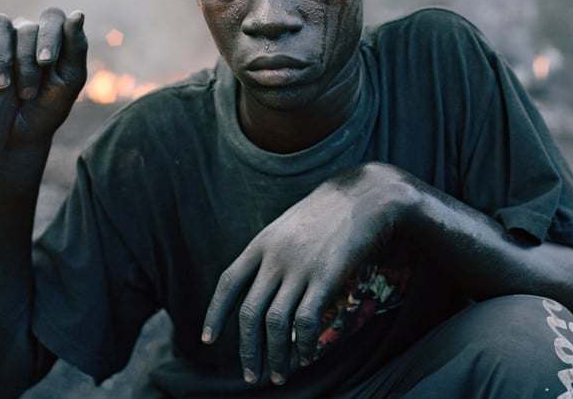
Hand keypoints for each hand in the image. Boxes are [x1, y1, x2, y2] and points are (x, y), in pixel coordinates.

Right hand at [0, 7, 87, 148]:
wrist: (21, 133)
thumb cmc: (50, 105)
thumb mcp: (70, 81)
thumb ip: (77, 47)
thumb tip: (78, 14)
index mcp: (53, 34)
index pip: (52, 17)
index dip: (48, 36)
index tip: (45, 63)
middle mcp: (27, 30)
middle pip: (25, 27)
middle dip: (26, 61)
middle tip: (28, 93)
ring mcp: (2, 37)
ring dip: (1, 57)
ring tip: (4, 87)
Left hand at [201, 163, 412, 385]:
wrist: (366, 195)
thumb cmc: (329, 212)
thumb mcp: (289, 225)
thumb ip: (273, 253)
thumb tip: (265, 290)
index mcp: (262, 243)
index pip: (228, 282)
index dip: (215, 314)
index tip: (207, 340)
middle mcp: (275, 257)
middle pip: (250, 313)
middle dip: (247, 350)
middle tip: (250, 376)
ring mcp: (300, 267)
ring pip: (276, 324)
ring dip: (275, 357)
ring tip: (278, 377)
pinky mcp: (326, 278)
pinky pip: (307, 321)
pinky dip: (304, 345)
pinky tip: (307, 357)